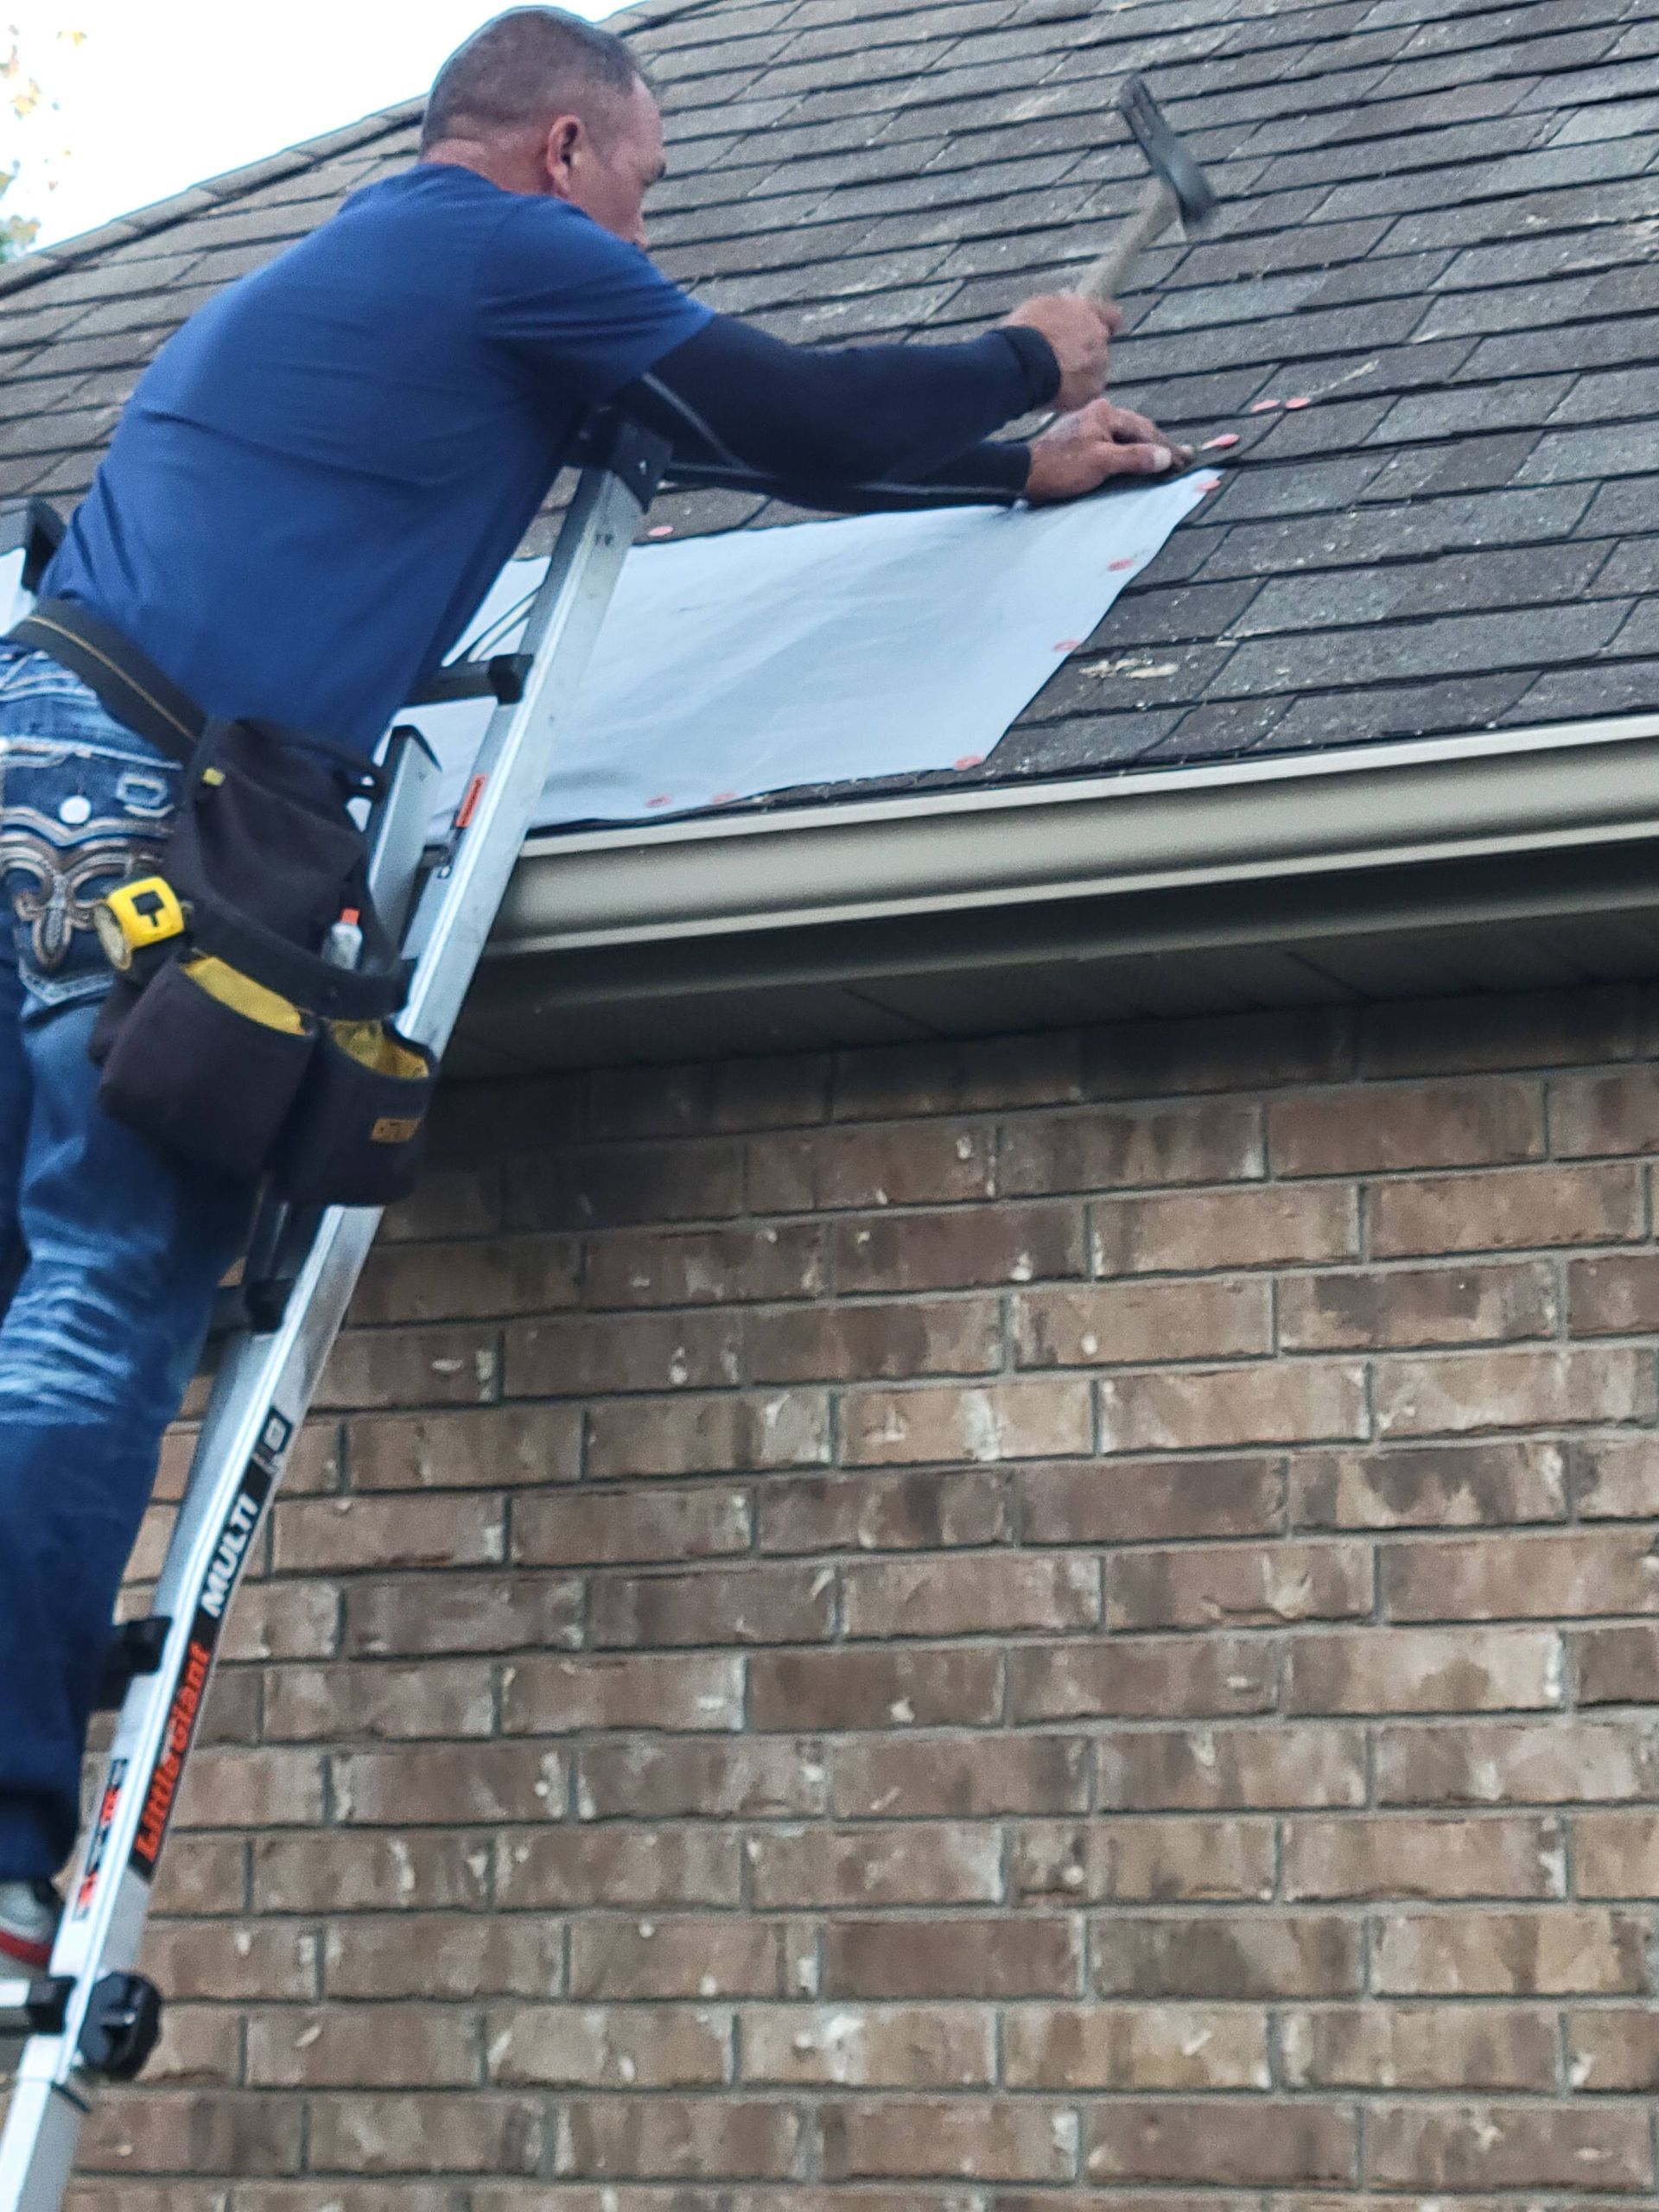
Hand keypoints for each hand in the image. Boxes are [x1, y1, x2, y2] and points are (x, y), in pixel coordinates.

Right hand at [1002, 292, 1119, 412]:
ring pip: (1094, 371)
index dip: (1105, 323)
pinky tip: (1056, 393)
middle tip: (1060, 361)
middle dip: (1084, 353)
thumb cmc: (1024, 332)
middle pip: (1099, 346)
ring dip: (1080, 375)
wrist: (1021, 361)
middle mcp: (1098, 335)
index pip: (1110, 315)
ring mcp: (1098, 363)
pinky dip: (1075, 395)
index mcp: (1086, 311)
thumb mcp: (1040, 307)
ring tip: (1055, 380)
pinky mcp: (1092, 389)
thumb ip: (1060, 312)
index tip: (1099, 329)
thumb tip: (1061, 316)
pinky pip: (1087, 393)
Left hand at [1023, 399, 1192, 504]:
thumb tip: (1163, 457)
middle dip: (1161, 445)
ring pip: (1127, 435)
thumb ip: (1134, 458)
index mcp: (1106, 413)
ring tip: (1167, 458)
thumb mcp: (1101, 463)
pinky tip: (1138, 456)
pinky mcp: (1083, 437)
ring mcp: (1091, 424)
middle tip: (1184, 458)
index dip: (1166, 448)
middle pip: (1139, 429)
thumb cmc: (1061, 467)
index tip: (1184, 460)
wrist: (1026, 473)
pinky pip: (1115, 441)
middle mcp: (1100, 413)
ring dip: (1147, 448)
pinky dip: (1131, 450)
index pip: (1145, 430)